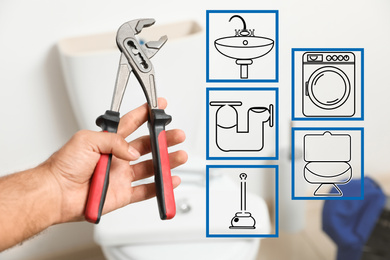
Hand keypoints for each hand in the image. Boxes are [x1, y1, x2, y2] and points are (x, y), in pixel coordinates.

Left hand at [47, 98, 186, 222]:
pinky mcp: (123, 194)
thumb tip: (133, 151)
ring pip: (151, 167)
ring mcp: (122, 176)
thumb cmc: (64, 165)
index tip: (158, 106)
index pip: (132, 123)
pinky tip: (169, 180)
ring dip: (166, 162)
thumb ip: (114, 140)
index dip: (146, 114)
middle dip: (164, 139)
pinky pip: (146, 190)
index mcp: (109, 141)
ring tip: (179, 156)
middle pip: (147, 146)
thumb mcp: (86, 140)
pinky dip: (160, 187)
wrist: (56, 193)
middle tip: (176, 135)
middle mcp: (118, 157)